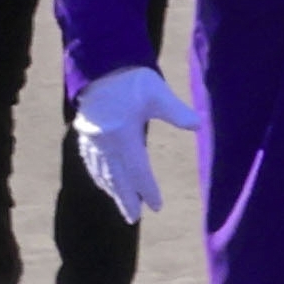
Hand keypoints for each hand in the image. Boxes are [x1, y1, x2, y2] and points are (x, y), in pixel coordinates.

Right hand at [72, 69, 191, 218]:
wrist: (99, 64)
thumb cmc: (131, 79)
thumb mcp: (157, 92)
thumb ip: (176, 111)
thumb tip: (198, 125)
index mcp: (123, 134)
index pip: (138, 170)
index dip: (147, 190)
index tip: (156, 206)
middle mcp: (104, 142)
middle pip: (117, 178)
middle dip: (125, 199)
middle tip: (134, 218)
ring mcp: (92, 140)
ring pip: (102, 172)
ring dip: (112, 190)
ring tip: (121, 203)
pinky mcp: (85, 134)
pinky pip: (91, 162)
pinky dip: (99, 176)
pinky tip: (103, 182)